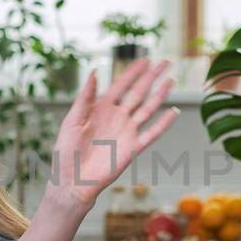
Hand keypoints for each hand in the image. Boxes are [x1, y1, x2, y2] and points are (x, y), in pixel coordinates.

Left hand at [50, 61, 177, 207]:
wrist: (72, 181)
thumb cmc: (66, 152)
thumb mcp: (72, 120)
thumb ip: (85, 97)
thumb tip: (93, 72)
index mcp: (100, 108)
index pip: (120, 85)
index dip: (132, 72)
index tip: (145, 59)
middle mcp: (117, 117)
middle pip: (138, 93)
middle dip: (151, 77)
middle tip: (164, 62)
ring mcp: (126, 132)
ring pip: (147, 109)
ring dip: (160, 95)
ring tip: (171, 81)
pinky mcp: (133, 148)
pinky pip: (152, 134)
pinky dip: (163, 124)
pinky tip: (173, 113)